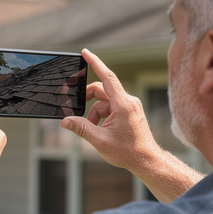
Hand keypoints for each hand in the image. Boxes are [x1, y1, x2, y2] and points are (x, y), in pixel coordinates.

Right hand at [60, 48, 160, 171]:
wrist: (146, 161)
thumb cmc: (128, 152)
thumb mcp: (99, 140)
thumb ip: (81, 128)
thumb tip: (65, 121)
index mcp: (123, 104)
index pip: (107, 77)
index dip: (95, 63)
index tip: (85, 52)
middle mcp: (128, 101)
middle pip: (102, 90)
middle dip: (87, 100)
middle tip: (76, 112)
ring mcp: (130, 106)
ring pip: (105, 101)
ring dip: (94, 112)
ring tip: (92, 130)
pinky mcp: (130, 112)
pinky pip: (111, 107)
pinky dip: (102, 116)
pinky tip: (100, 130)